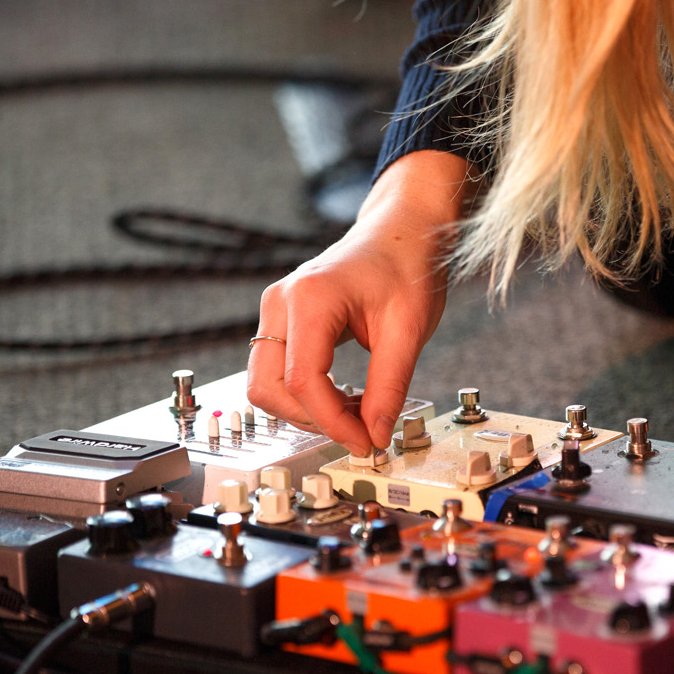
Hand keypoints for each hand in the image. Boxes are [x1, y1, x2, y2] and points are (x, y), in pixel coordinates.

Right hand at [247, 151, 472, 454]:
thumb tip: (376, 434)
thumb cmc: (407, 267)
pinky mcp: (280, 320)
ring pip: (265, 384)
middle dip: (313, 420)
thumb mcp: (409, 331)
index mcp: (311, 299)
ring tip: (356, 412)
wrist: (400, 231)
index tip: (366, 442)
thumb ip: (389, 386)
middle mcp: (281, 302)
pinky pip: (276, 371)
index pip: (304, 380)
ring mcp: (275, 310)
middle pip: (269, 387)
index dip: (333, 422)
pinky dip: (305, 394)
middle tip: (361, 431)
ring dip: (305, 410)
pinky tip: (344, 396)